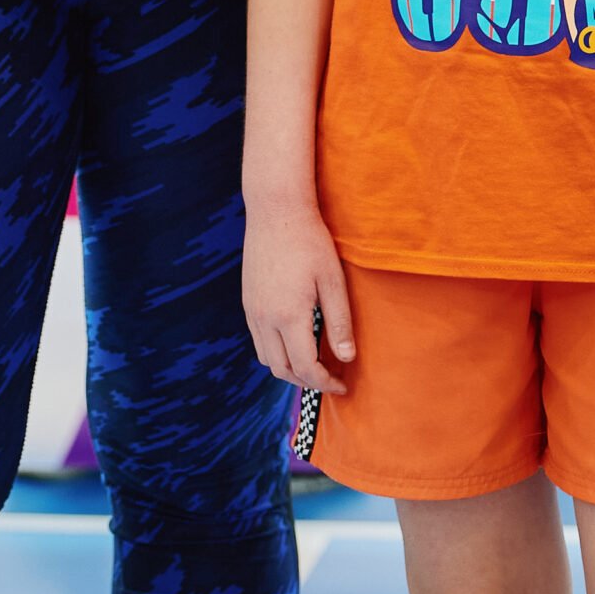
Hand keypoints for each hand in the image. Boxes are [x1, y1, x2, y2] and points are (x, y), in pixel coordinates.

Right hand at [243, 199, 354, 397]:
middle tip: (331, 377)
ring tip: (314, 363)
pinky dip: (276, 352)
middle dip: (308, 381)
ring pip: (267, 359)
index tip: (343, 384)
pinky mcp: (247, 301)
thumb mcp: (332, 280)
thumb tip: (347, 358)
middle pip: (283, 370)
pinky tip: (294, 340)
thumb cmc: (310, 240)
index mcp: (288, 316)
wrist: (276, 209)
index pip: (306, 367)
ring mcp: (252, 310)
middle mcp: (264, 318)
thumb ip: (339, 322)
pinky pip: (259, 341)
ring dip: (290, 369)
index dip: (326, 383)